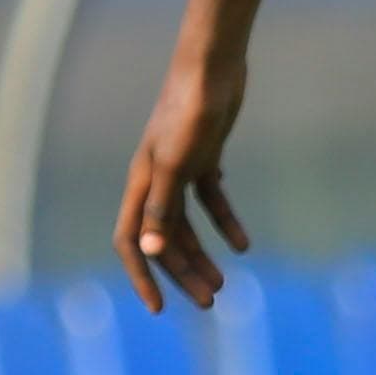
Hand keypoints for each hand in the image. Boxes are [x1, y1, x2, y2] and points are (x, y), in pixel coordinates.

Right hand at [117, 51, 251, 311]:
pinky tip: (243, 245)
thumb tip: (150, 249)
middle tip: (211, 302)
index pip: (132, 242)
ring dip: (203, 255)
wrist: (213, 64)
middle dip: (183, 274)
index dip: (142, 276)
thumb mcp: (176, 162)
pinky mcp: (204, 157)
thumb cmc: (190, 109)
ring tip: (224, 284)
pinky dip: (225, 222)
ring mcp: (180, 169)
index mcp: (141, 185)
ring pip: (187, 225)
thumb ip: (161, 205)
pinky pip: (211, 200)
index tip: (158, 309)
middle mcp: (155, 181)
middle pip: (164, 240)